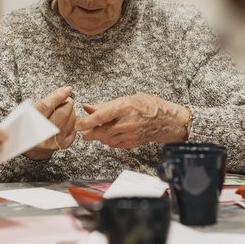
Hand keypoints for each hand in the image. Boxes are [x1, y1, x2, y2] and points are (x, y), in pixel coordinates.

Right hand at [24, 86, 75, 159]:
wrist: (31, 144)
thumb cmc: (32, 123)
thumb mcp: (33, 109)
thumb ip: (48, 100)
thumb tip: (65, 90)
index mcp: (31, 122)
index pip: (47, 106)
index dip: (59, 96)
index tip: (67, 89)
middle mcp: (43, 134)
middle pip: (62, 113)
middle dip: (68, 103)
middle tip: (66, 99)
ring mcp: (54, 141)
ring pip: (71, 120)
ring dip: (71, 111)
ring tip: (65, 109)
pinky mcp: (63, 144)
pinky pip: (74, 128)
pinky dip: (73, 120)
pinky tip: (67, 119)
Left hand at [75, 93, 191, 147]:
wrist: (166, 120)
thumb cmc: (147, 105)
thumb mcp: (126, 99)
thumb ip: (105, 106)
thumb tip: (87, 107)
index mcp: (125, 107)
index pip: (102, 116)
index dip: (88, 121)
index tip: (78, 124)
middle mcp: (127, 122)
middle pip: (101, 131)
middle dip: (90, 133)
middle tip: (84, 132)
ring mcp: (130, 135)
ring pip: (106, 139)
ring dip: (98, 137)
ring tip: (96, 131)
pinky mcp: (132, 143)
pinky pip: (114, 144)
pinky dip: (108, 140)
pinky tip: (109, 134)